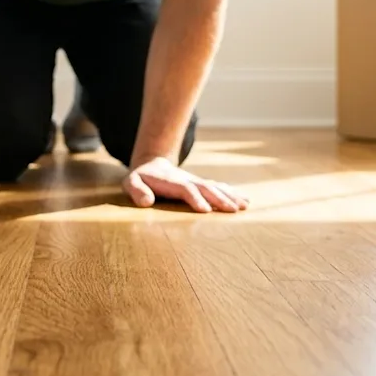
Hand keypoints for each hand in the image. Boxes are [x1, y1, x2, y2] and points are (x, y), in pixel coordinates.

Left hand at [122, 157, 249, 212]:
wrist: (152, 164)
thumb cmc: (141, 178)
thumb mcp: (131, 182)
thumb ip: (136, 190)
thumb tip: (146, 202)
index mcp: (172, 182)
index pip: (186, 190)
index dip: (195, 199)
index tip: (205, 210)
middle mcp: (188, 181)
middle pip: (206, 188)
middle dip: (219, 199)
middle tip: (233, 210)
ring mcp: (196, 182)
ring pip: (215, 188)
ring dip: (230, 196)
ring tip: (244, 205)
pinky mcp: (201, 185)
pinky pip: (219, 188)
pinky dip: (232, 193)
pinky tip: (245, 200)